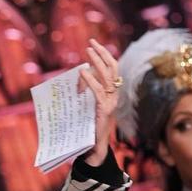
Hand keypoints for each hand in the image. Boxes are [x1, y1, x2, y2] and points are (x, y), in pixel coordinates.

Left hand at [77, 38, 119, 165]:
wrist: (93, 148)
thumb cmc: (88, 127)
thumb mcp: (86, 104)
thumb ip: (85, 91)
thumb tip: (78, 74)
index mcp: (111, 94)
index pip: (112, 70)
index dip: (105, 56)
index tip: (94, 45)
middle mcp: (114, 96)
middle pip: (113, 68)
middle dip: (103, 53)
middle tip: (91, 43)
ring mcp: (111, 103)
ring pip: (108, 76)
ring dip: (98, 61)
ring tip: (88, 51)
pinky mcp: (105, 110)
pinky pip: (98, 91)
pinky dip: (90, 79)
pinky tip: (82, 72)